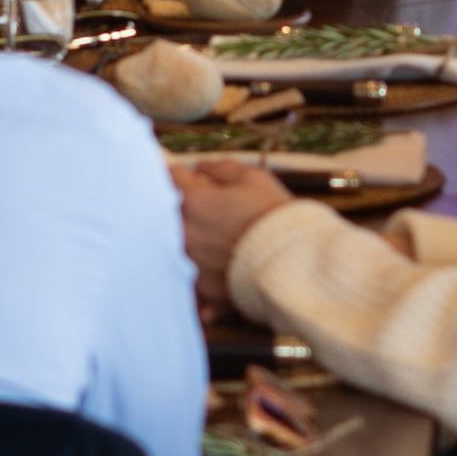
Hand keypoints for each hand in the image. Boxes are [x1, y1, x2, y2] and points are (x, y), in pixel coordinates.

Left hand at [179, 157, 297, 295]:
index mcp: (193, 201)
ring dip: (184, 238)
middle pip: (163, 213)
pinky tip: (212, 267)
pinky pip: (188, 278)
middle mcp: (184, 232)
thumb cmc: (275, 216)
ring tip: (209, 238)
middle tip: (199, 208)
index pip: (170, 177)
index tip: (190, 178)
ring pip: (172, 245)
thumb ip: (221, 168)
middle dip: (177, 207)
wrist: (293, 263)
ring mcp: (189, 262)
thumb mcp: (253, 178)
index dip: (182, 175)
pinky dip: (195, 273)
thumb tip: (201, 168)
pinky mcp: (200, 287)